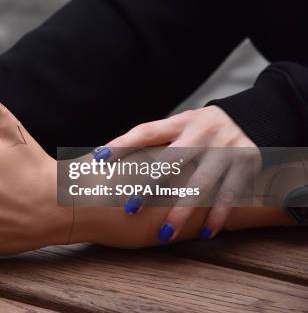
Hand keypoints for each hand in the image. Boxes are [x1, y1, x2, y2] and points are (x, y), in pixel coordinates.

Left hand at [102, 106, 260, 241]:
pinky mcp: (246, 164)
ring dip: (182, 211)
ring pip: (201, 184)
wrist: (252, 118)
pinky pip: (229, 194)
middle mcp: (201, 135)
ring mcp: (225, 150)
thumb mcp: (179, 126)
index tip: (99, 158)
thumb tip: (105, 158)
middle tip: (130, 208)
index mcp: (179, 123)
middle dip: (150, 185)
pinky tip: (205, 233)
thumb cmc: (200, 129)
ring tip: (165, 233)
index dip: (123, 144)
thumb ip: (152, 142)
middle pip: (172, 161)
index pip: (146, 133)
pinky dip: (217, 215)